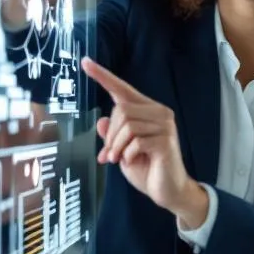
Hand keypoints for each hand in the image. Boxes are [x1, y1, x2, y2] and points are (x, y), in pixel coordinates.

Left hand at [80, 56, 207, 223]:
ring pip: (127, 125)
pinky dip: (127, 154)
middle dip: (110, 135)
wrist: (169, 191)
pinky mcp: (166, 140)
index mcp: (147, 111)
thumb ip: (113, 135)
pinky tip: (133, 160)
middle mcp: (159, 113)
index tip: (85, 63)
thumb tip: (102, 121)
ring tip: (119, 159)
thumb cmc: (147, 169)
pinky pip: (136, 141)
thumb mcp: (121, 150)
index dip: (102, 76)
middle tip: (110, 154)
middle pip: (121, 109)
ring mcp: (165, 126)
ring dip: (117, 146)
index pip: (122, 89)